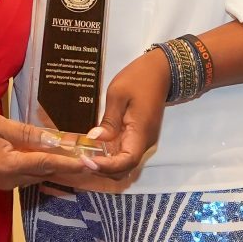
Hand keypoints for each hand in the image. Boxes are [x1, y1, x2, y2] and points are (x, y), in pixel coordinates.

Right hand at [0, 114, 93, 191]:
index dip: (70, 162)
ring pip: (38, 176)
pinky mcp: (2, 183)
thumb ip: (26, 132)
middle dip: (67, 165)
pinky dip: (40, 167)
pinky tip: (49, 158)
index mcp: (9, 166)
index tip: (89, 163)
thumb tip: (53, 139)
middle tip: (87, 157)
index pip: (47, 164)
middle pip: (45, 173)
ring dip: (55, 167)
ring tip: (74, 156)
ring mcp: (6, 185)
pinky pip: (28, 176)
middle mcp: (11, 181)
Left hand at [83, 48, 167, 178]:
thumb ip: (108, 120)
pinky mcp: (139, 137)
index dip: (106, 167)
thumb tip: (94, 140)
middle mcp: (144, 142)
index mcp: (141, 133)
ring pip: (125, 164)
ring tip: (85, 154)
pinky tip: (95, 148)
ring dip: (106, 165)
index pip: (126, 162)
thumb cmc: (138, 79)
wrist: (160, 71)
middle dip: (104, 170)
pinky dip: (111, 156)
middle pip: (125, 168)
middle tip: (82, 159)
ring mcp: (143, 141)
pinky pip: (125, 153)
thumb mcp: (118, 95)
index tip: (86, 161)